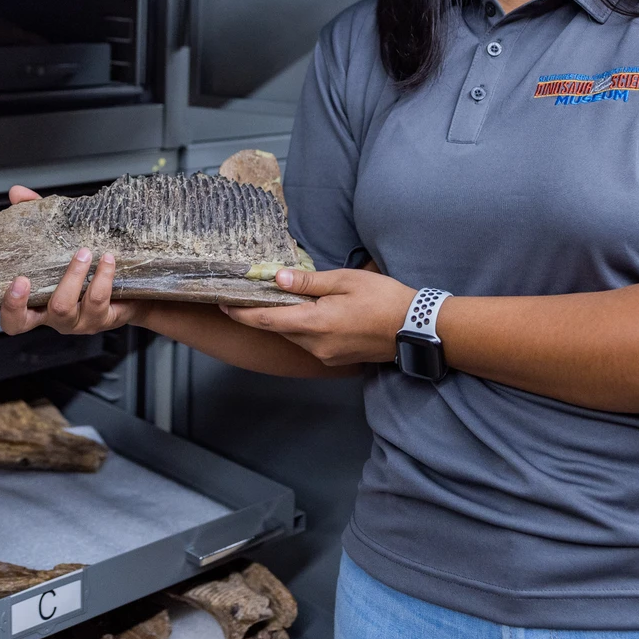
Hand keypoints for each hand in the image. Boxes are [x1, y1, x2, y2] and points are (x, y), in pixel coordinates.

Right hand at [0, 185, 144, 335]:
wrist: (133, 292)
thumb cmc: (89, 268)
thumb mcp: (60, 243)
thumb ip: (36, 216)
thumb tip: (17, 194)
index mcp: (40, 303)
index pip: (14, 319)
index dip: (10, 306)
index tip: (16, 281)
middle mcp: (56, 317)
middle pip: (29, 321)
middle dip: (23, 300)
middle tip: (24, 278)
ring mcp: (79, 321)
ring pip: (65, 307)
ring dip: (72, 276)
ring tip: (84, 253)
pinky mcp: (103, 318)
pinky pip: (98, 300)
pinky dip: (102, 276)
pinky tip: (107, 259)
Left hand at [221, 268, 414, 365]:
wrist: (415, 328)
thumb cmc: (384, 299)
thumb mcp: (345, 281)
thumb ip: (309, 282)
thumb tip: (278, 278)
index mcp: (315, 323)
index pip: (267, 320)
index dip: (241, 313)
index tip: (223, 303)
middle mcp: (316, 345)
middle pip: (279, 329)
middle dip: (262, 313)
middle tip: (249, 294)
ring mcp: (326, 356)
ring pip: (295, 336)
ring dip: (285, 320)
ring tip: (279, 300)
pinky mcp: (336, 359)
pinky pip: (310, 342)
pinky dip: (303, 327)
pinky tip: (309, 313)